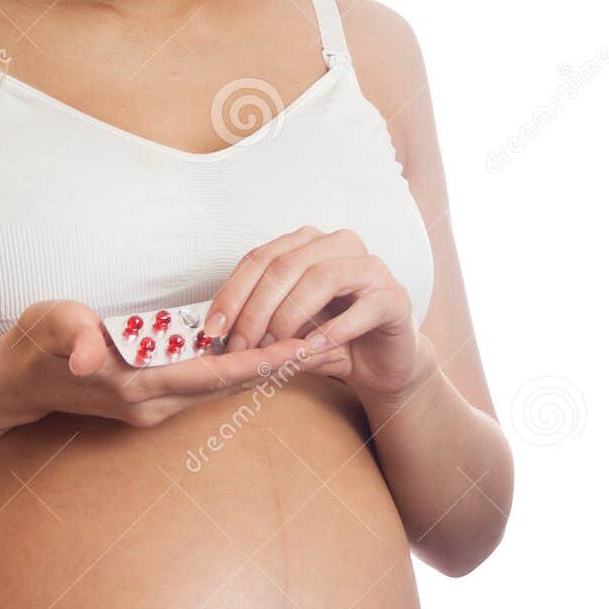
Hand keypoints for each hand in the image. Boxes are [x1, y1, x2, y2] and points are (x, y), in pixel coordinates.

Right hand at [2, 299, 290, 428]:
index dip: (258, 360)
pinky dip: (238, 372)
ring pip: (221, 387)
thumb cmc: (35, 345)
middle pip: (229, 385)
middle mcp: (153, 403)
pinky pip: (206, 386)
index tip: (300, 344)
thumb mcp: (49, 327)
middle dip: (276, 365)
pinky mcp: (153, 400)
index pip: (211, 373)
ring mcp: (154, 406)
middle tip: (327, 341)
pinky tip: (264, 356)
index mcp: (136, 383)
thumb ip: (72, 336)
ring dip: (262, 370)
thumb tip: (86, 354)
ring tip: (309, 347)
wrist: (15, 381)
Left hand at [205, 226, 430, 397]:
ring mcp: (370, 268)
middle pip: (285, 266)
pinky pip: (361, 308)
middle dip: (256, 309)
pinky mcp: (394, 298)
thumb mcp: (284, 332)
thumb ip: (257, 325)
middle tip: (241, 346)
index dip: (232, 292)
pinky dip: (332, 331)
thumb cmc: (329, 340)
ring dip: (290, 316)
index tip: (213, 328)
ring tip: (274, 348)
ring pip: (321, 277)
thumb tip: (216, 334)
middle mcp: (339, 245)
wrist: (380, 364)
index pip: (260, 258)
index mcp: (307, 244)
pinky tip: (310, 349)